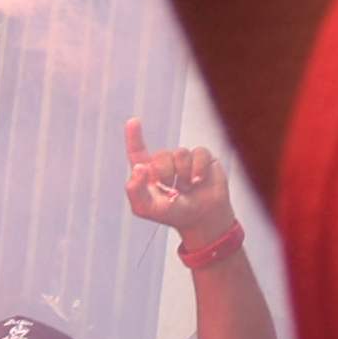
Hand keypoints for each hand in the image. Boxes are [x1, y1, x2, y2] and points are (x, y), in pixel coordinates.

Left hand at [129, 121, 237, 247]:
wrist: (201, 217)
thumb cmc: (172, 213)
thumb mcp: (146, 208)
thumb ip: (135, 190)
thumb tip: (138, 167)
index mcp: (147, 173)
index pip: (137, 152)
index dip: (134, 137)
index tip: (133, 121)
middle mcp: (165, 163)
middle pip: (161, 155)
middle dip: (166, 174)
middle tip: (172, 190)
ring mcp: (185, 159)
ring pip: (180, 153)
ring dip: (183, 174)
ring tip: (186, 188)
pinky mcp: (204, 158)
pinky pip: (199, 153)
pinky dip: (198, 168)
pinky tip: (198, 181)